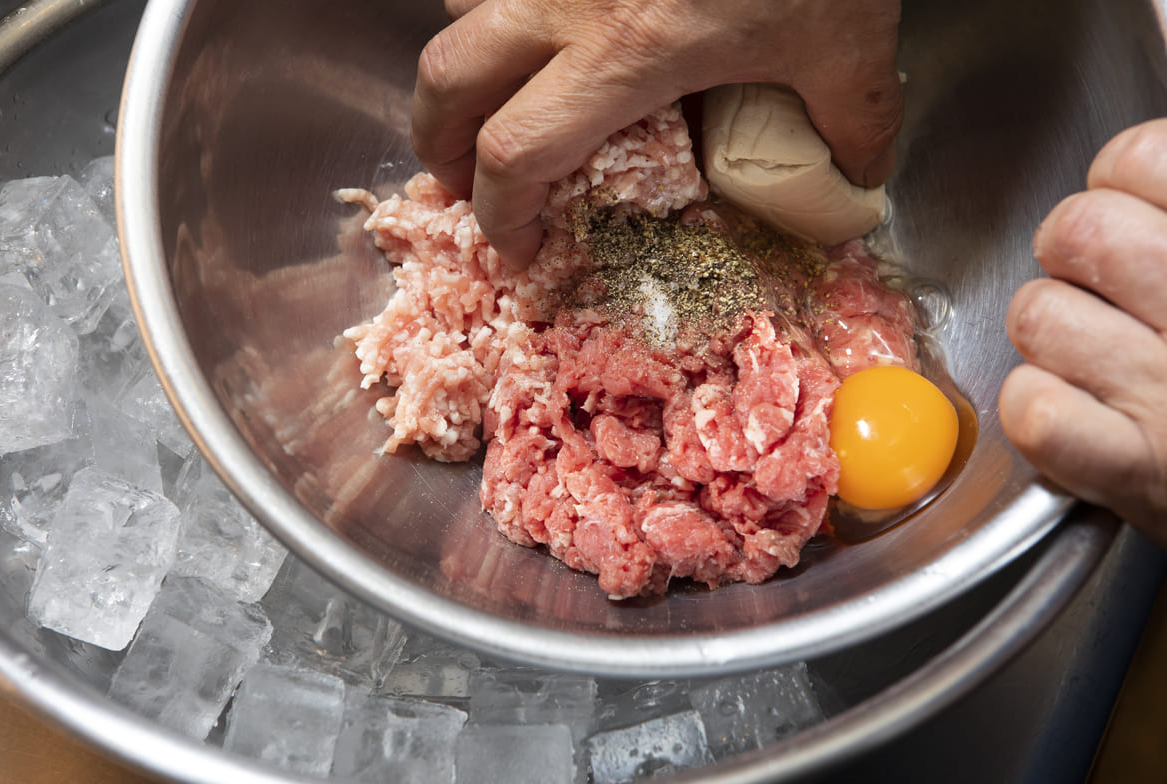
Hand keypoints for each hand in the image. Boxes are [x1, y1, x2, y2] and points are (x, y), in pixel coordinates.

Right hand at [413, 0, 903, 267]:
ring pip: (454, 5)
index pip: (515, 154)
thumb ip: (852, 120)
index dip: (498, 215)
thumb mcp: (848, 40)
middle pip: (444, 82)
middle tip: (463, 177)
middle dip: (439, 143)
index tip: (516, 244)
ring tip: (494, 88)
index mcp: (623, 52)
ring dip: (463, 60)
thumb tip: (858, 175)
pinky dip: (490, 1)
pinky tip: (533, 18)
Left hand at [1001, 119, 1166, 546]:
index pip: (1137, 160)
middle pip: (1073, 231)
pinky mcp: (1138, 473)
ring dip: (1051, 327)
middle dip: (1072, 246)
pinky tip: (1082, 405)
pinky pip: (1034, 411)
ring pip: (1037, 315)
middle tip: (1106, 275)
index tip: (1139, 205)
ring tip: (1102, 345)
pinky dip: (1039, 404)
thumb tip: (1131, 169)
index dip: (1122, 178)